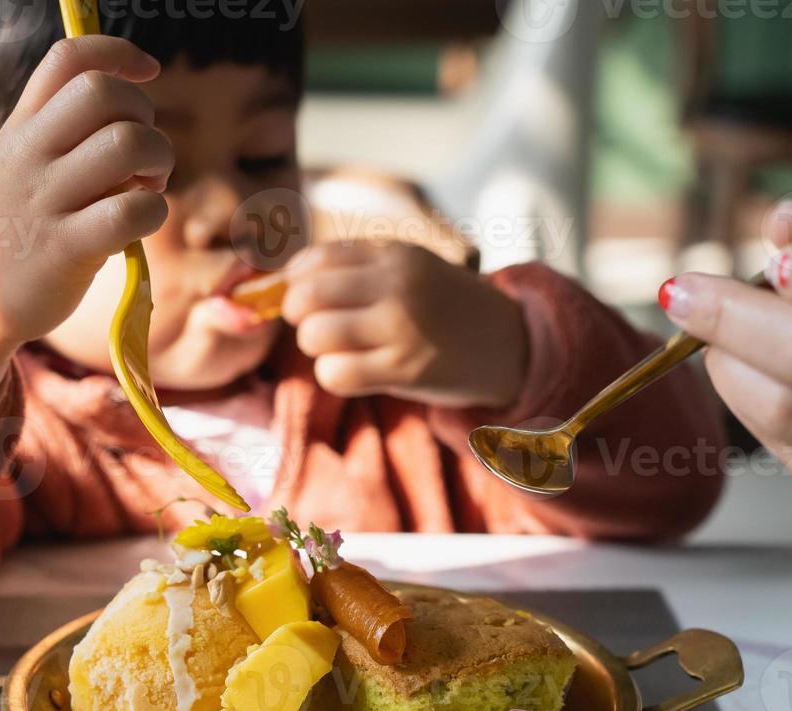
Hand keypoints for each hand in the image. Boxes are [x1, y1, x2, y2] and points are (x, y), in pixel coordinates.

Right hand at [0, 36, 173, 404]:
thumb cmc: (15, 228)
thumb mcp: (20, 165)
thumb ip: (62, 130)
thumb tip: (130, 103)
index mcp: (21, 125)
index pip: (68, 57)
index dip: (118, 53)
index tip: (148, 73)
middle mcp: (29, 154)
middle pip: (104, 94)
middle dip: (146, 117)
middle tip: (144, 157)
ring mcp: (45, 201)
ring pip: (127, 145)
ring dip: (158, 163)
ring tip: (145, 189)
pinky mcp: (66, 249)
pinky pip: (131, 210)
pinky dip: (153, 211)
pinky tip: (139, 223)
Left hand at [280, 241, 527, 408]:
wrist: (508, 343)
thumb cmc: (444, 306)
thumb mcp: (409, 267)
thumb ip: (356, 266)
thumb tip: (283, 279)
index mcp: (394, 254)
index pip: (314, 260)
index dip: (295, 282)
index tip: (305, 298)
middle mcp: (397, 285)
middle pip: (306, 299)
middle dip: (301, 317)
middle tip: (321, 327)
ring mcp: (401, 328)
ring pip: (315, 337)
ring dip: (318, 348)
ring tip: (342, 349)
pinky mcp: (404, 370)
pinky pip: (335, 374)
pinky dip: (335, 376)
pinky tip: (356, 372)